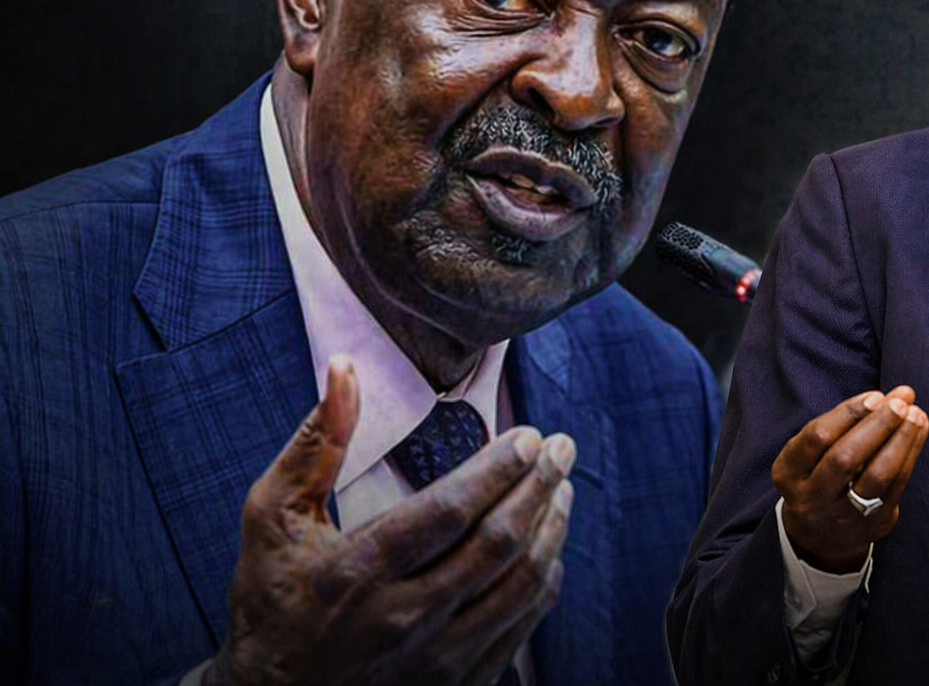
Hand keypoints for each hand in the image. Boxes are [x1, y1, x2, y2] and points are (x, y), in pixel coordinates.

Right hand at [203, 356, 573, 685]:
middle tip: (562, 448)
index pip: (449, 511)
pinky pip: (520, 627)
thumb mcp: (272, 518)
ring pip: (518, 586)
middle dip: (539, 486)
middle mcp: (404, 618)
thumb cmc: (270, 602)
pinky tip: (549, 547)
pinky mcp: (455, 682)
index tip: (529, 436)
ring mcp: (434, 658)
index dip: (498, 469)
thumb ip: (316, 444)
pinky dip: (544, 581)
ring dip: (551, 530)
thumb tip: (344, 368)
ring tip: (563, 488)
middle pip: (496, 544)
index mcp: (359, 572)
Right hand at [772, 386, 928, 573]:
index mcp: (788, 472)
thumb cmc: (819, 473)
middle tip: (900, 402)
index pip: (817, 438)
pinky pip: (896, 486)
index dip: (848, 414)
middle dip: (876, 426)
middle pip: (844, 460)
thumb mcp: (810, 451)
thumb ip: (841, 423)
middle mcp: (811, 497)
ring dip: (901, 440)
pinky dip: (910, 454)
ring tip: (916, 414)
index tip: (876, 396)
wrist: (820, 533)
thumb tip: (885, 397)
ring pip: (875, 476)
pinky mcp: (873, 524)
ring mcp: (842, 515)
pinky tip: (917, 431)